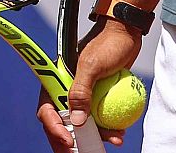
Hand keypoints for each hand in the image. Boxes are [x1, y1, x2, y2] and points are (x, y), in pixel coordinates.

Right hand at [36, 19, 144, 150]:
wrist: (127, 33)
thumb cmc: (108, 43)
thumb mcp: (93, 66)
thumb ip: (81, 92)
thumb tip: (77, 121)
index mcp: (57, 79)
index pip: (48, 108)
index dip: (54, 126)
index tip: (68, 140)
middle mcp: (67, 88)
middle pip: (63, 121)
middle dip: (71, 140)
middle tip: (83, 152)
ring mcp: (84, 95)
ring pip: (83, 124)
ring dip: (96, 136)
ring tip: (113, 139)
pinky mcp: (99, 98)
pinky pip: (99, 119)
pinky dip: (108, 129)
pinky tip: (119, 133)